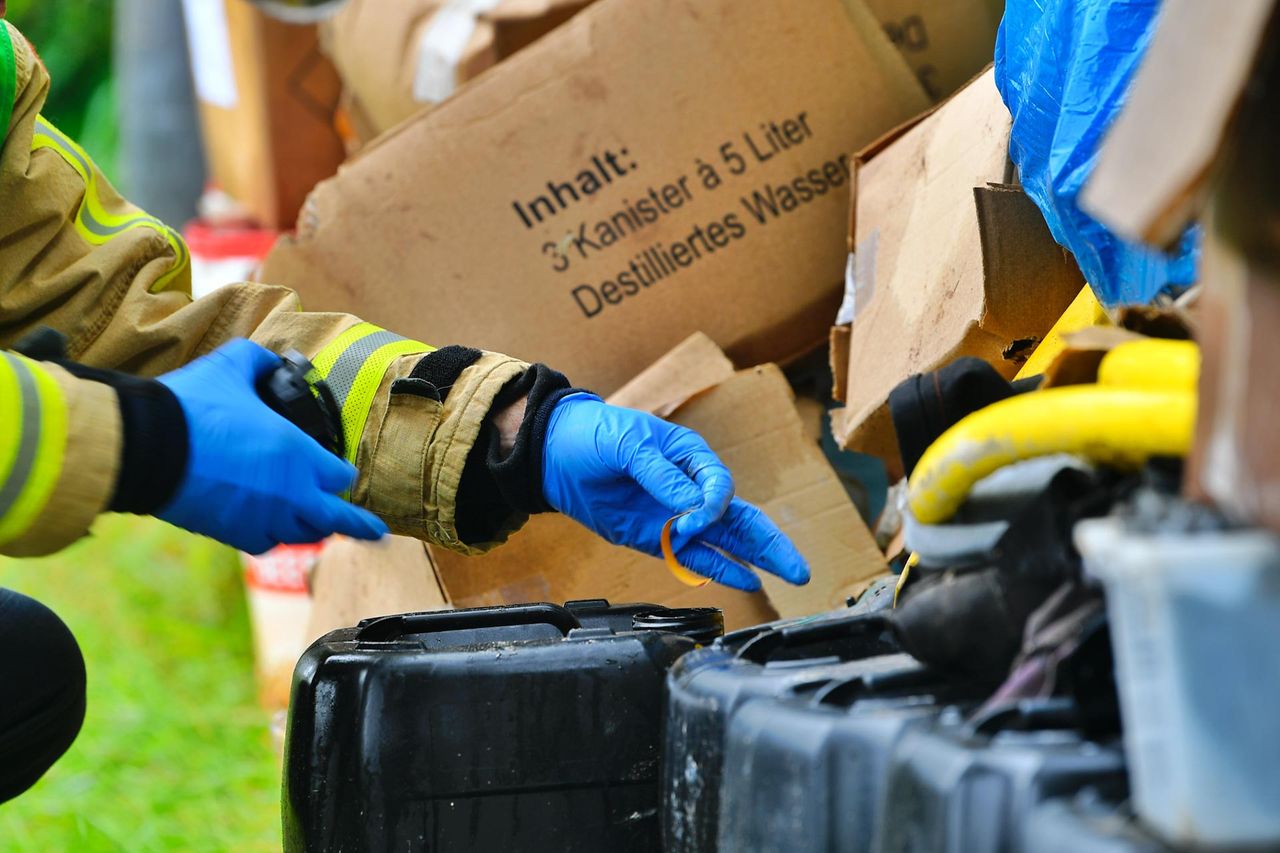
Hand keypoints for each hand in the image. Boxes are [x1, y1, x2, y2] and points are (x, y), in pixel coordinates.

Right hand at [156, 339, 387, 553]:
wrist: (145, 448)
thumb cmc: (192, 407)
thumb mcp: (232, 366)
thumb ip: (259, 361)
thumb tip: (270, 361)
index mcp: (298, 456)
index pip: (341, 476)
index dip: (342, 472)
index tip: (342, 472)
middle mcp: (290, 495)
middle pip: (333, 518)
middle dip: (356, 523)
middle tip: (376, 532)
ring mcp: (262, 519)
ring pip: (300, 534)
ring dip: (310, 528)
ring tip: (320, 528)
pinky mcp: (232, 534)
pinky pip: (265, 542)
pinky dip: (273, 536)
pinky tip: (273, 529)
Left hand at [541, 393, 808, 590]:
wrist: (553, 453)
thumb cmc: (594, 434)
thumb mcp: (626, 444)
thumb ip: (659, 475)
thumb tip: (689, 506)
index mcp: (691, 457)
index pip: (720, 488)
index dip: (712, 507)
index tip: (690, 519)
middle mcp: (691, 489)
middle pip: (741, 518)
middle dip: (770, 543)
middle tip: (798, 568)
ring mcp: (675, 516)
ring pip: (726, 541)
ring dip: (756, 559)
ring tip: (791, 576)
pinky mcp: (656, 539)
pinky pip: (694, 558)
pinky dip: (719, 569)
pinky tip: (747, 580)